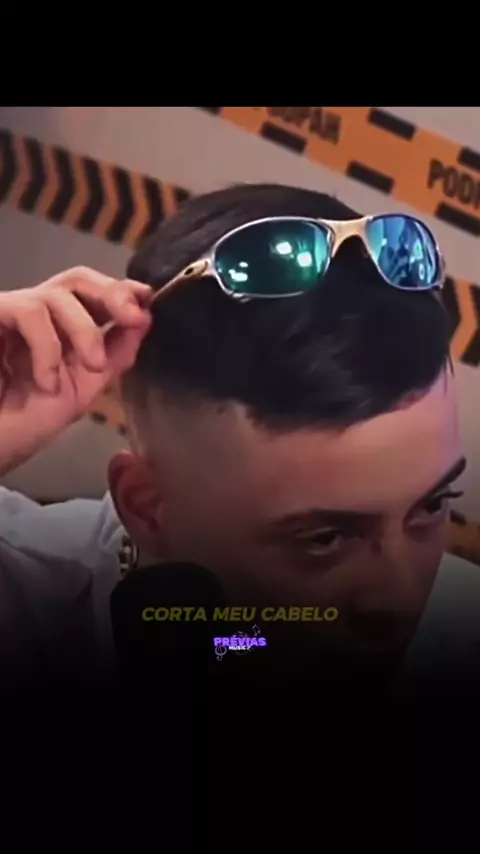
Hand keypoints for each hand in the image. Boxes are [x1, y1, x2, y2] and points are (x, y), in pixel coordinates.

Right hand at [0, 267, 152, 475]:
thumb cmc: (28, 422)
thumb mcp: (84, 388)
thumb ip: (114, 355)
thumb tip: (144, 320)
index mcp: (62, 328)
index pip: (94, 295)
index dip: (122, 291)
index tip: (148, 300)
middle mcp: (38, 314)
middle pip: (77, 279)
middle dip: (111, 294)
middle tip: (132, 318)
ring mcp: (11, 314)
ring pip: (57, 295)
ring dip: (84, 330)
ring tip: (92, 366)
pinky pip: (28, 311)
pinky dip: (47, 346)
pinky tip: (47, 380)